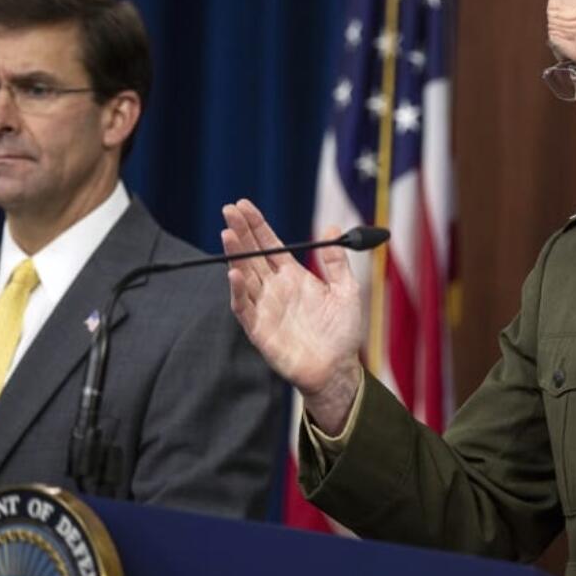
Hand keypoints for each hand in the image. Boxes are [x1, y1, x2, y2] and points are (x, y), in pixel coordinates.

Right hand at [222, 199, 363, 433]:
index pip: (270, 245)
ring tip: (228, 234)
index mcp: (293, 277)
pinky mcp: (259, 330)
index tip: (244, 205)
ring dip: (236, 256)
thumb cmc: (342, 332)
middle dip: (241, 232)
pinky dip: (238, 291)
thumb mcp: (347, 291)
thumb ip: (336, 262)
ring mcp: (265, 308)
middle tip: (229, 210)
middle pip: (253, 255)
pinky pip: (244, 308)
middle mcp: (275, 289)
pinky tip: (234, 273)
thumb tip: (331, 228)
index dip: (257, 225)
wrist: (339, 370)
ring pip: (244, 276)